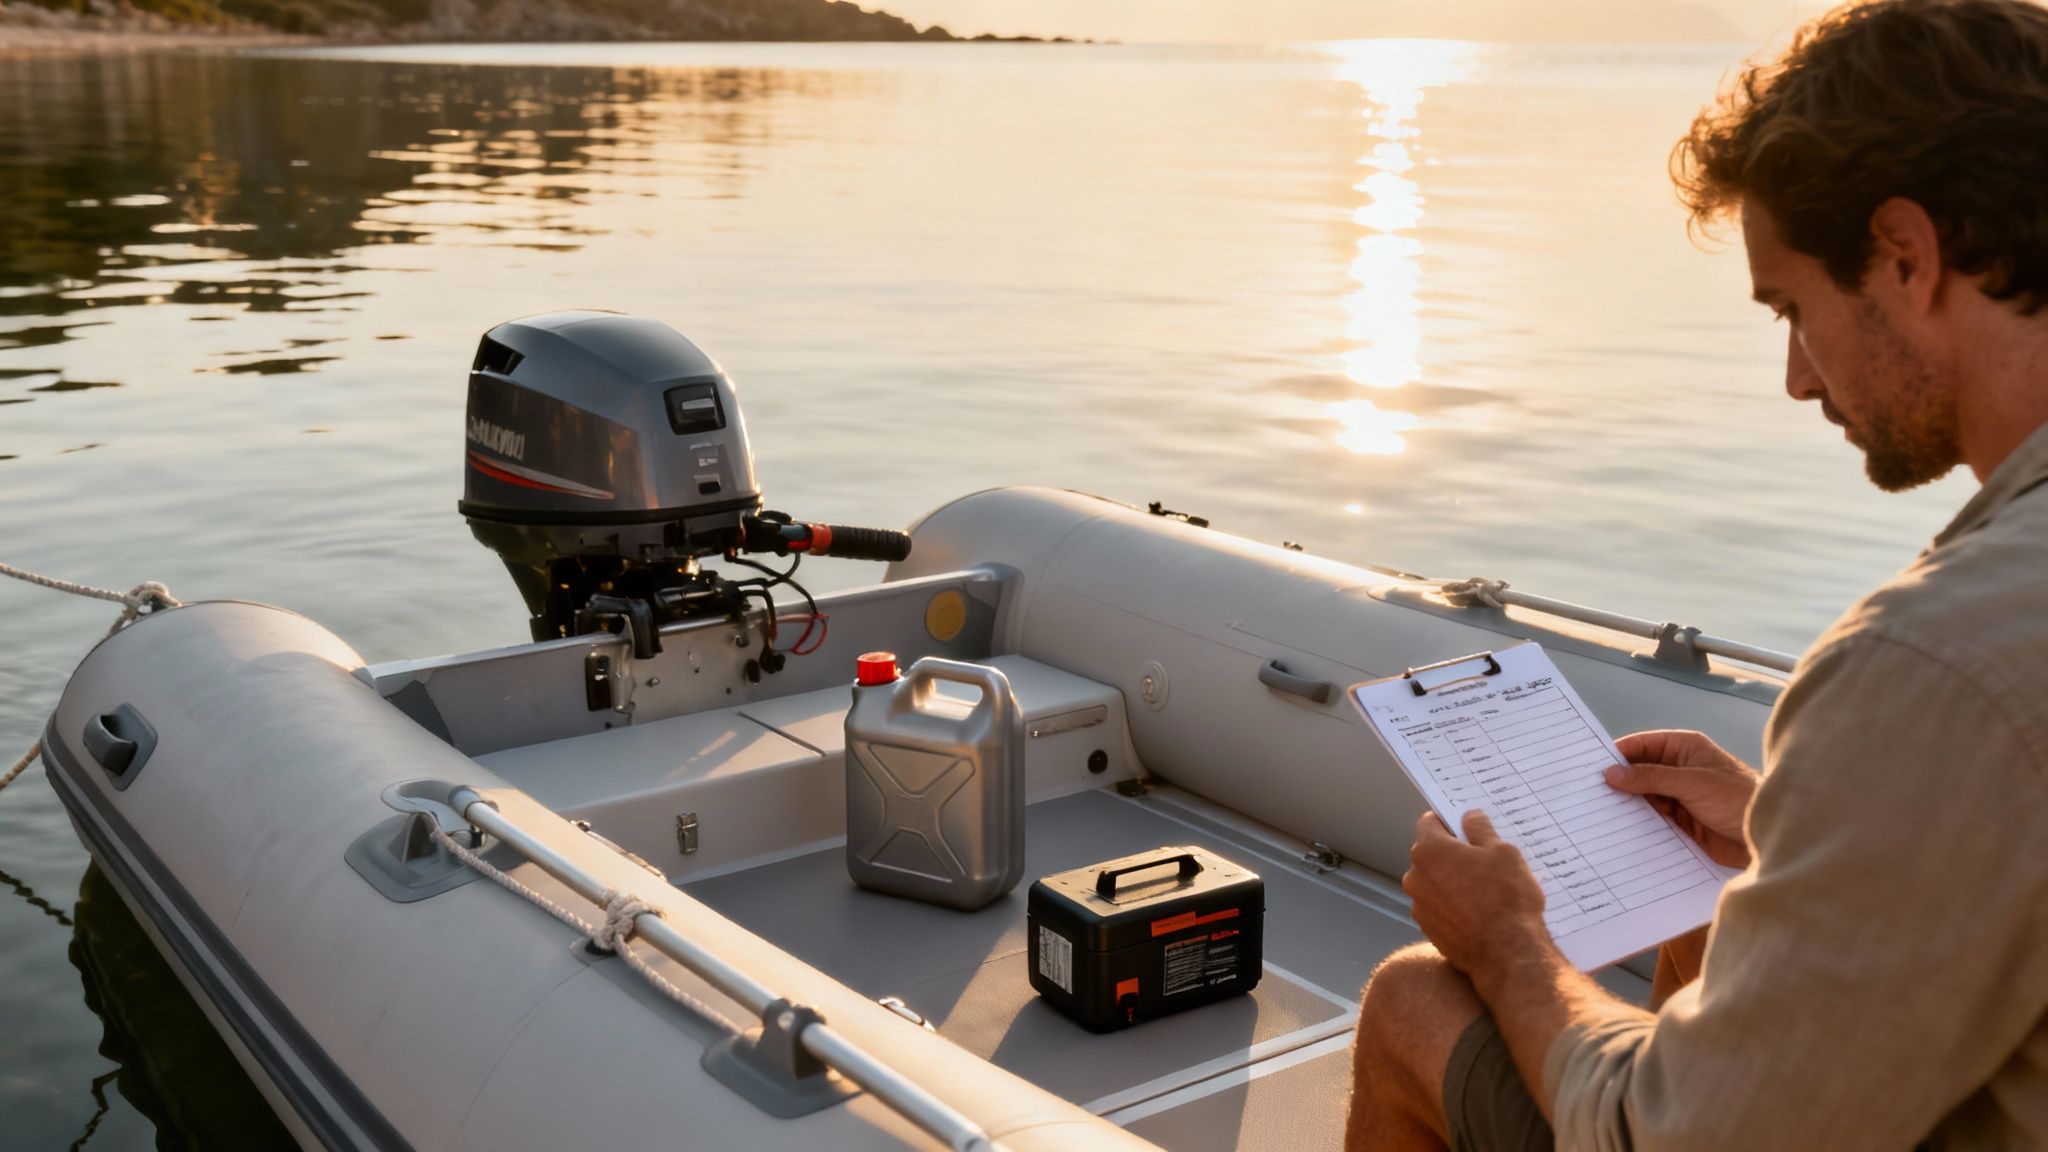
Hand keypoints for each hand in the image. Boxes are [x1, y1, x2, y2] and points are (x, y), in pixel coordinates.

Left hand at [1403, 810, 1554, 979]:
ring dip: (1452, 881)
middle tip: (1483, 859)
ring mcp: (1419, 905)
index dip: (1448, 820)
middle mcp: (1416, 876)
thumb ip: (1481, 829)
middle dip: (1453, 853)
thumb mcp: (1503, 852)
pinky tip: (1479, 912)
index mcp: (1430, 850)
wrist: (1506, 953)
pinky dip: (1453, 905)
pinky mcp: (1428, 929)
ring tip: (1485, 889)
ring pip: (1435, 882)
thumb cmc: (1506, 898)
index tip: (1465, 826)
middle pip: (1431, 854)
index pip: (1429, 822)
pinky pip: (1439, 907)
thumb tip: (1470, 817)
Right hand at [1607, 730, 1759, 867]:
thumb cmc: (1741, 799)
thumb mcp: (1692, 783)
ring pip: (1642, 798)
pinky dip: (1637, 824)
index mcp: (1684, 749)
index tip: (1592, 767)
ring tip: (1600, 813)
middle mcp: (1679, 770)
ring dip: (1627, 806)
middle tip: (1590, 792)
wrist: (1769, 838)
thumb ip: (1651, 777)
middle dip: (1618, 783)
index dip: (1617, 755)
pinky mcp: (1681, 822)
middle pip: (1638, 773)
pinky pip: (1651, 820)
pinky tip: (1621, 830)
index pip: (1641, 746)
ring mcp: (1679, 797)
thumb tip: (1613, 773)